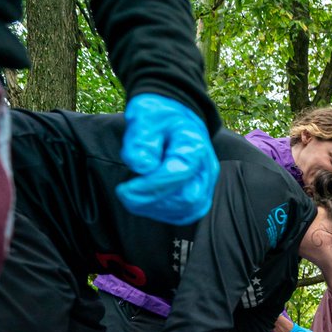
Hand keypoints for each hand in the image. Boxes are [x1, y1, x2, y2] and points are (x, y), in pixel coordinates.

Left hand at [116, 94, 218, 225]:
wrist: (173, 118)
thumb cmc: (158, 117)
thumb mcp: (144, 117)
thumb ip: (141, 139)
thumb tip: (141, 167)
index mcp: (195, 146)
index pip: (180, 173)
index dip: (151, 185)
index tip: (125, 188)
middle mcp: (206, 168)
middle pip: (187, 198)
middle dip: (152, 201)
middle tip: (124, 194)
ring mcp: (205, 184)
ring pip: (188, 210)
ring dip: (156, 210)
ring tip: (131, 198)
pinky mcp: (199, 195)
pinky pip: (186, 214)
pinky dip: (163, 214)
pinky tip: (144, 204)